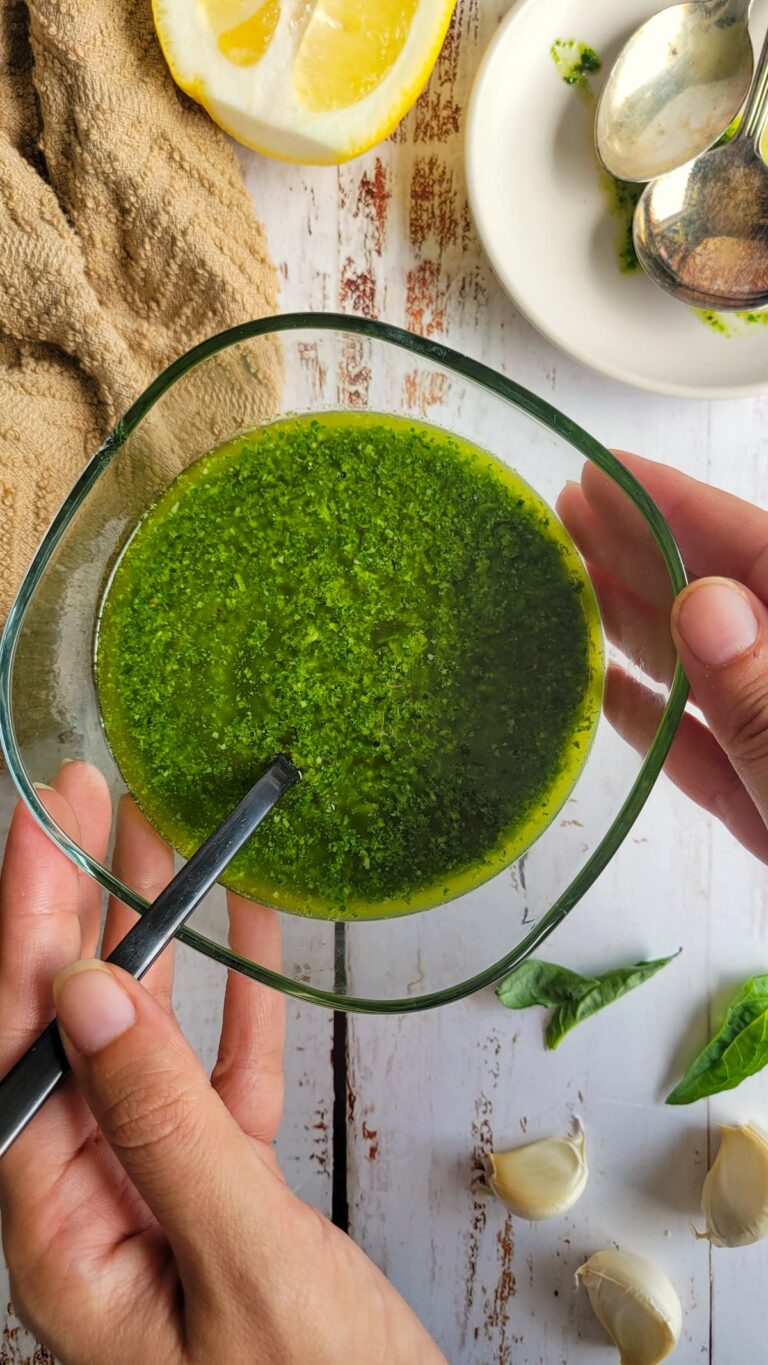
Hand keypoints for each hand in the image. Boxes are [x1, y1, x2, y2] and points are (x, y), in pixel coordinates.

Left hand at [0, 762, 444, 1364]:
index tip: (43, 826)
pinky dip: (234, 1000)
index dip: (25, 925)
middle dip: (73, 906)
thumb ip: (161, 1128)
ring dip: (152, 936)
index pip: (22, 1048)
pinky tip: (247, 932)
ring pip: (141, 1038)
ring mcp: (157, 1194)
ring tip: (163, 835)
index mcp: (63, 1236)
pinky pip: (217, 1075)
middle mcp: (93, 1206)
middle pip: (68, 1027)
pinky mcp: (221, 1191)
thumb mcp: (241, 1268)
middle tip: (90, 798)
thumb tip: (87, 997)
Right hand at [559, 452, 767, 861]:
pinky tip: (600, 694)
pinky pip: (708, 757)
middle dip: (647, 558)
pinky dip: (657, 727)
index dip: (684, 510)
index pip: (766, 559)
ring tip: (563, 589)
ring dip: (637, 634)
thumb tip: (707, 599)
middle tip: (564, 516)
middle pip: (729, 607)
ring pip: (710, 679)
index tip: (610, 476)